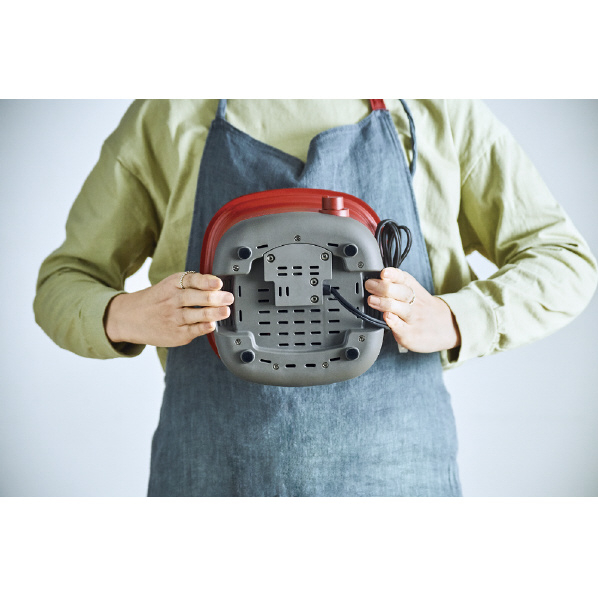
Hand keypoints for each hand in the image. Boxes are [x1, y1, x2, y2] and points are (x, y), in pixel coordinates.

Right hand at [105, 272, 233, 346]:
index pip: (190, 280)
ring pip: (193, 315)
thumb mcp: (169, 286)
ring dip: (211, 313)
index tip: (217, 282)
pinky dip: (202, 328)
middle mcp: (171, 300)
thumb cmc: (156, 301)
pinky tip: (211, 325)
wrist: (128, 318)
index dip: (205, 281)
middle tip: (228, 298)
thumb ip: (192, 284)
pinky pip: (191, 331)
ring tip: (225, 311)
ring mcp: (172, 318)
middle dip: (213, 297)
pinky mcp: (175, 334)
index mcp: (172, 285)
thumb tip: (219, 286)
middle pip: (193, 297)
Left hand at [364, 268, 460, 352]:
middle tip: (370, 285)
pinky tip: (387, 317)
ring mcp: (413, 319)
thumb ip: (396, 285)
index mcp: (413, 289)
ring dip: (385, 303)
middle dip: (384, 287)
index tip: (384, 272)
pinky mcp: (410, 334)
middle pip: (401, 292)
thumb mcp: (414, 292)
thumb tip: (373, 278)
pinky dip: (394, 322)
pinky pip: (401, 328)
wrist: (447, 326)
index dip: (393, 274)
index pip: (403, 278)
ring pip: (400, 309)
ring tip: (372, 300)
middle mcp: (414, 303)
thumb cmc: (422, 308)